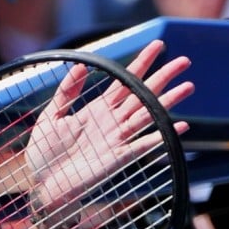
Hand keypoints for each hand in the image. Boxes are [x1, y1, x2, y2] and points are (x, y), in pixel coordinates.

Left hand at [25, 40, 192, 207]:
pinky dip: (161, 136)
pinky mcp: (118, 158)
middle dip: (163, 77)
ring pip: (148, 115)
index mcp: (98, 109)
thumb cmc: (44, 151)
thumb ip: (67, 92)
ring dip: (168, 101)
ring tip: (188, 86)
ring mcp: (118, 139)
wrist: (40, 183)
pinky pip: (144, 145)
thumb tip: (80, 65)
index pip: (125, 81)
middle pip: (143, 94)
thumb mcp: (52, 115)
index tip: (157, 45)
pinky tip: (178, 126)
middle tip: (184, 61)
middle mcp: (112, 121)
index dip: (141, 63)